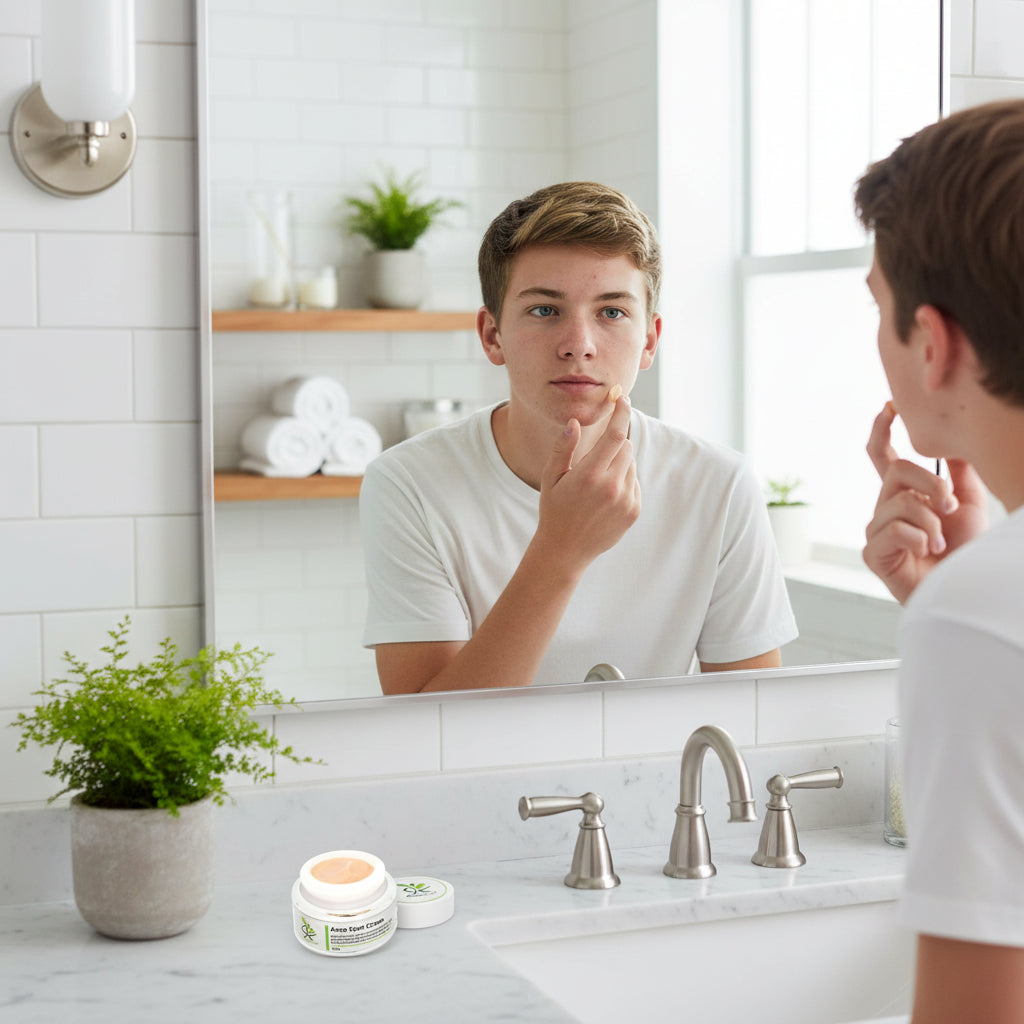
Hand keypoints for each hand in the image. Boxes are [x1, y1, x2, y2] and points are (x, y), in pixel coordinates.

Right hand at [535, 396, 640, 569]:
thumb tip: (575, 422)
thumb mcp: (551, 477)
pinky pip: (634, 482)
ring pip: (630, 464)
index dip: (622, 412)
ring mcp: (626, 500)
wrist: (566, 550)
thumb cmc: (554, 509)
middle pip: (626, 445)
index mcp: (590, 474)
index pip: (616, 434)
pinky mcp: (634, 510)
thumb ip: (563, 448)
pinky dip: (623, 481)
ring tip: (596, 484)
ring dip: (618, 464)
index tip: (623, 398)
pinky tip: (604, 498)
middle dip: (614, 443)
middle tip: (594, 458)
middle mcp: (612, 486)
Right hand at [864, 402, 986, 602]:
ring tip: (941, 543)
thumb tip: (950, 440)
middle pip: (895, 472)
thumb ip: (956, 472)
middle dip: (930, 484)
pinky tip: (928, 554)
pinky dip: (919, 540)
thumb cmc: (963, 552)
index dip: (881, 430)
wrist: (962, 589)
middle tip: (950, 504)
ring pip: (899, 504)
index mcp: (904, 495)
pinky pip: (893, 530)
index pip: (882, 456)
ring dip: (931, 523)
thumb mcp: (966, 503)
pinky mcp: (873, 552)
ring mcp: (875, 531)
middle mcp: (885, 509)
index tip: (888, 406)